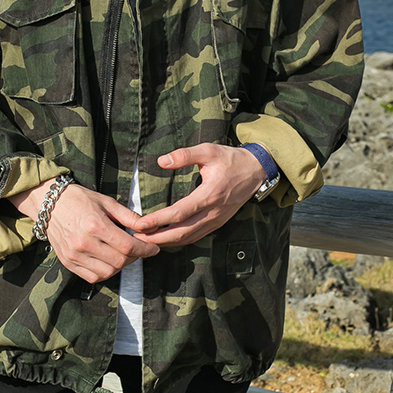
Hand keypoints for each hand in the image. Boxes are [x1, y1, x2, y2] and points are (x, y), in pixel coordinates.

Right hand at [10, 181, 158, 283]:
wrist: (49, 203)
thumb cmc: (80, 199)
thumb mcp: (107, 202)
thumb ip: (128, 217)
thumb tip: (148, 227)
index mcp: (95, 225)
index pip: (127, 246)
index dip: (145, 249)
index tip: (153, 248)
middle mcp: (84, 243)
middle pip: (119, 262)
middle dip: (135, 257)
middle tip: (138, 249)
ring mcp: (74, 255)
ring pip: (107, 273)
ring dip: (120, 267)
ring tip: (123, 254)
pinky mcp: (68, 262)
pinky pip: (92, 277)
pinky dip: (105, 272)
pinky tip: (108, 261)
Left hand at [131, 144, 265, 246]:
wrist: (256, 171)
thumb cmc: (231, 160)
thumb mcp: (209, 150)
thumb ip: (185, 155)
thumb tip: (161, 161)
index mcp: (209, 195)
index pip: (179, 212)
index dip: (158, 220)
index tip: (140, 224)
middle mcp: (212, 212)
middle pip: (181, 232)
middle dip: (157, 238)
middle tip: (136, 239)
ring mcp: (216, 220)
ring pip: (188, 238)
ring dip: (166, 242)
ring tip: (145, 241)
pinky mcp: (217, 223)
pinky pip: (195, 236)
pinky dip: (178, 241)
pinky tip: (165, 240)